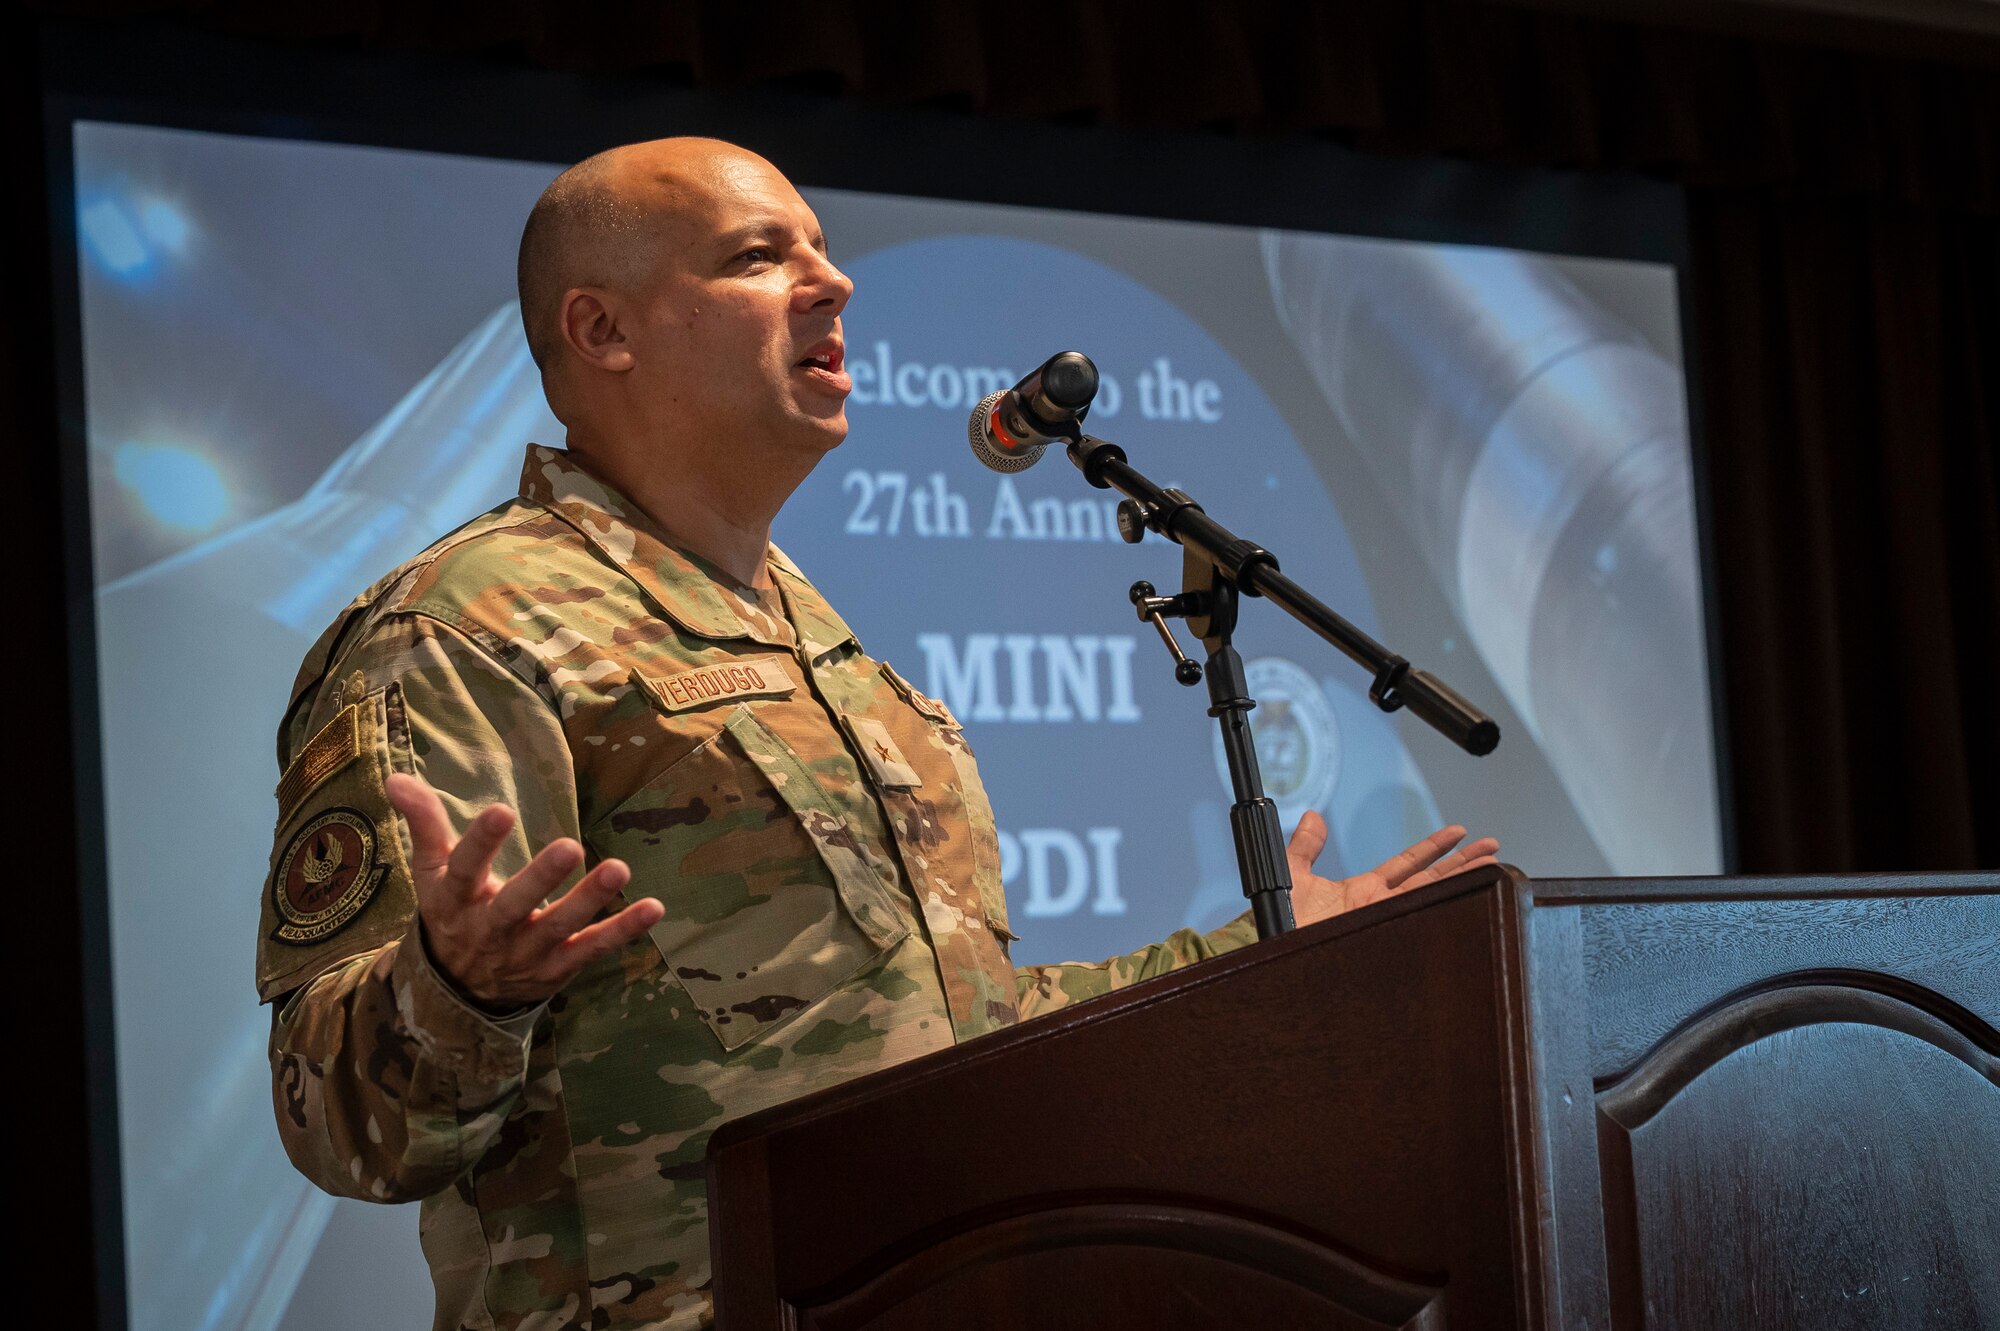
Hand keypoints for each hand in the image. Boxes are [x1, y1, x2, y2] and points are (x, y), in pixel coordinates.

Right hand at [386, 772, 664, 1008]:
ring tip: (619, 868)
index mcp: (455, 900)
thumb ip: (424, 823)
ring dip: (589, 900)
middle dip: (540, 879)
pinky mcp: (558, 967)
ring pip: (558, 928)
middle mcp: (489, 929)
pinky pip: (593, 948)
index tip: (500, 811)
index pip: (464, 869)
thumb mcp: (432, 871)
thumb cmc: (452, 911)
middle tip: (569, 847)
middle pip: (514, 905)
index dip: (479, 842)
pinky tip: (653, 907)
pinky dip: (623, 931)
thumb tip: (396, 777)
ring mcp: (526, 952)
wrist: (458, 990)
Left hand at [1286, 812, 1500, 927]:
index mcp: (1364, 890)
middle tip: (1492, 847)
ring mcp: (1384, 921)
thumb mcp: (1293, 874)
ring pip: (1433, 896)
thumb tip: (1313, 816)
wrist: (1274, 948)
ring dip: (1463, 880)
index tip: (1459, 832)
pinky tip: (1469, 900)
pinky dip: (1444, 910)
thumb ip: (1305, 846)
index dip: (1434, 847)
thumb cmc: (1281, 921)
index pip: (1408, 864)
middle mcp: (1381, 906)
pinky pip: (1420, 919)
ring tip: (1493, 865)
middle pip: (1432, 879)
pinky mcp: (1382, 935)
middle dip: (1463, 862)